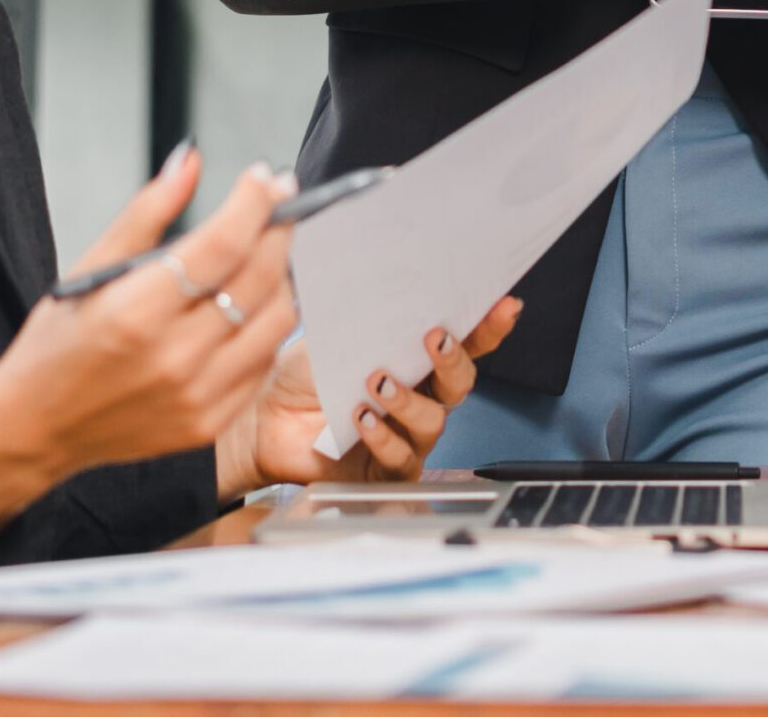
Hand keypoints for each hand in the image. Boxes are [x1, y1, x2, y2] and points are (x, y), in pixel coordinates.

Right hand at [0, 147, 297, 538]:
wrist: (34, 428)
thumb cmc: (57, 343)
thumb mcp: (91, 267)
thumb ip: (148, 210)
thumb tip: (191, 158)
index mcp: (136, 312)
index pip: (223, 244)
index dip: (253, 203)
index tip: (266, 177)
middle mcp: (173, 358)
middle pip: (259, 278)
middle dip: (278, 230)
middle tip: (279, 204)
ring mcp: (196, 396)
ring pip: (277, 320)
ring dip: (281, 276)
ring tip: (267, 251)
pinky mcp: (209, 422)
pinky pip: (264, 362)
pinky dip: (267, 324)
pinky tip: (251, 302)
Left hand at [221, 297, 522, 495]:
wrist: (261, 421)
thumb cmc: (302, 377)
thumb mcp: (338, 340)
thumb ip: (375, 326)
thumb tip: (402, 297)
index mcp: (414, 360)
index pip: (463, 342)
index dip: (489, 326)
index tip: (505, 306)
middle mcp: (419, 397)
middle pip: (460, 382)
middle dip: (453, 360)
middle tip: (434, 339)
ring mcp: (405, 435)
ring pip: (434, 420)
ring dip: (408, 400)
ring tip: (377, 383)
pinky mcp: (385, 470)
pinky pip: (401, 457)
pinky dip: (383, 436)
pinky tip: (362, 420)